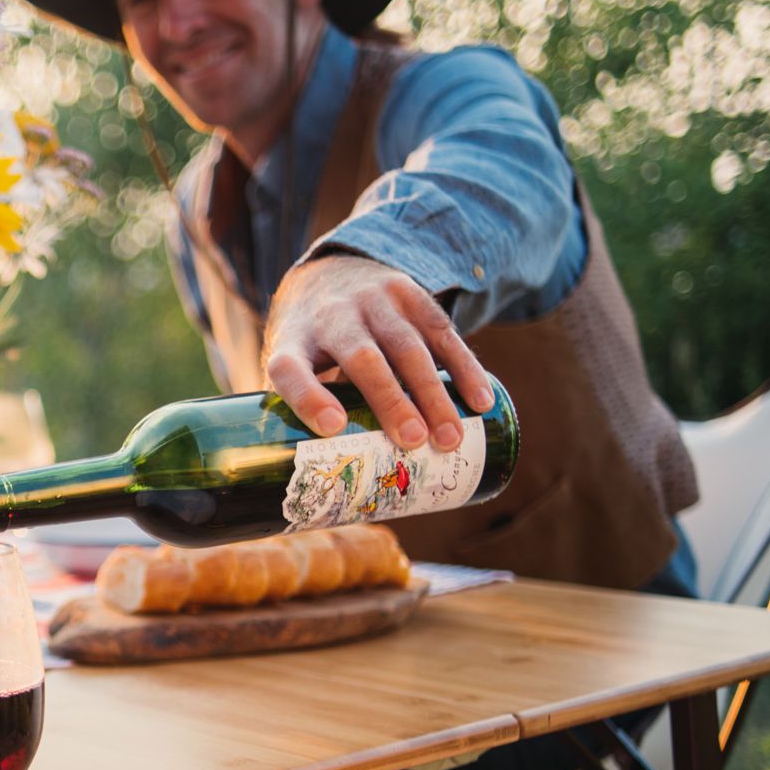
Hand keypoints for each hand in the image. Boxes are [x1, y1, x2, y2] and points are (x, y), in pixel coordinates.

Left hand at [261, 254, 495, 450]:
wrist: (333, 273)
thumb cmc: (312, 345)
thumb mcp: (293, 367)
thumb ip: (300, 417)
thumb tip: (320, 496)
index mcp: (292, 343)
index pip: (290, 369)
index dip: (308, 398)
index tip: (333, 427)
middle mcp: (331, 317)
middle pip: (362, 358)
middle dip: (390, 400)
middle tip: (412, 441)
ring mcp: (373, 302)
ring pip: (408, 347)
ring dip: (432, 394)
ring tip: (449, 438)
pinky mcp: (410, 295)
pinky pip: (441, 332)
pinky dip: (464, 369)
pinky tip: (479, 401)